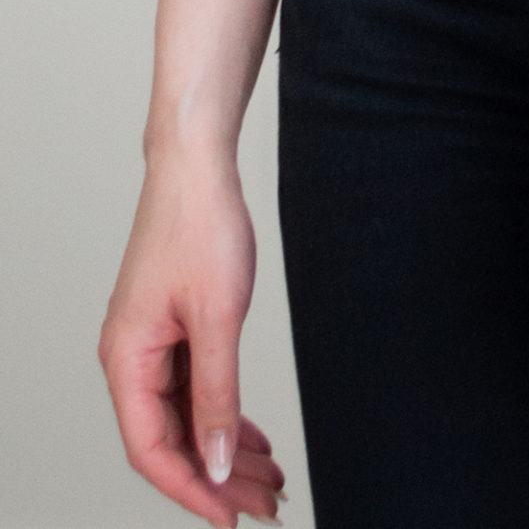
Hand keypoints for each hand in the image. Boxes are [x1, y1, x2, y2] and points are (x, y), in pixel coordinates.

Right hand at [100, 159, 283, 526]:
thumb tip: (214, 462)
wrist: (197, 167)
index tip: (231, 518)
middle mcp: (130, 358)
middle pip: (171, 439)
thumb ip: (217, 394)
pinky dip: (222, 413)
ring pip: (185, 416)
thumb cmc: (200, 227)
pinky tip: (251, 434)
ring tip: (268, 478)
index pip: (152, 450)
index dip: (191, 490)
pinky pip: (193, 388)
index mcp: (126, 360)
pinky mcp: (171, 327)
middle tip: (266, 504)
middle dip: (218, 476)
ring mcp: (150, 343)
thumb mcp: (217, 317)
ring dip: (224, 448)